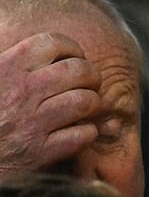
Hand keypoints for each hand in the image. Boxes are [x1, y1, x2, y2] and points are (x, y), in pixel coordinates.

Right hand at [0, 32, 101, 173]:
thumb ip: (10, 62)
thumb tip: (35, 49)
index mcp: (5, 70)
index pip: (52, 43)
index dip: (71, 48)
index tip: (72, 57)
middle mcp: (21, 94)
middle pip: (78, 71)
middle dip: (91, 75)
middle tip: (89, 82)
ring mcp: (32, 124)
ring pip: (85, 101)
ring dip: (93, 102)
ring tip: (86, 106)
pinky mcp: (39, 153)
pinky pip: (82, 135)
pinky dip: (88, 133)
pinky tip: (79, 131)